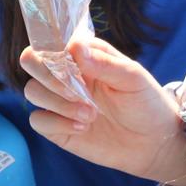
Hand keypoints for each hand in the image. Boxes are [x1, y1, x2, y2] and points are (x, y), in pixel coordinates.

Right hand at [21, 36, 185, 184]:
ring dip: (59, 103)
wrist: (155, 143)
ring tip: (90, 115)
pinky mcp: (57, 127)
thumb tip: (75, 47)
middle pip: (31, 62)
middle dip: (50, 77)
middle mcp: (66, 75)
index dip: (54, 53)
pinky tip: (82, 128)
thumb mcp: (133, 78)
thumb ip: (104, 62)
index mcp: (82, 55)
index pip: (50, 42)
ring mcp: (59, 101)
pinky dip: (57, 123)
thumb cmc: (146, 103)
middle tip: (77, 93)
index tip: (75, 70)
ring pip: (33, 91)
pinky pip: (37, 120)